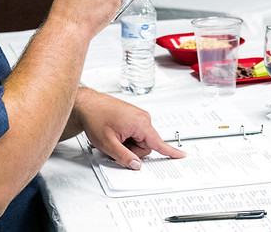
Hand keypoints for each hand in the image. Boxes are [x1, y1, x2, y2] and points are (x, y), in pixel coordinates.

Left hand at [71, 89, 185, 168]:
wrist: (88, 105)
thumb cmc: (96, 118)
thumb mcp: (108, 143)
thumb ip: (124, 156)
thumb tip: (136, 165)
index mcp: (139, 123)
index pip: (158, 142)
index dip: (170, 151)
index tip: (181, 156)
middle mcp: (142, 118)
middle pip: (146, 145)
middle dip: (133, 150)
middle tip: (116, 145)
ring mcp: (139, 116)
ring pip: (141, 140)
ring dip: (129, 144)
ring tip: (115, 137)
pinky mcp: (134, 117)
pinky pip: (137, 134)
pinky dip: (127, 137)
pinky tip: (116, 133)